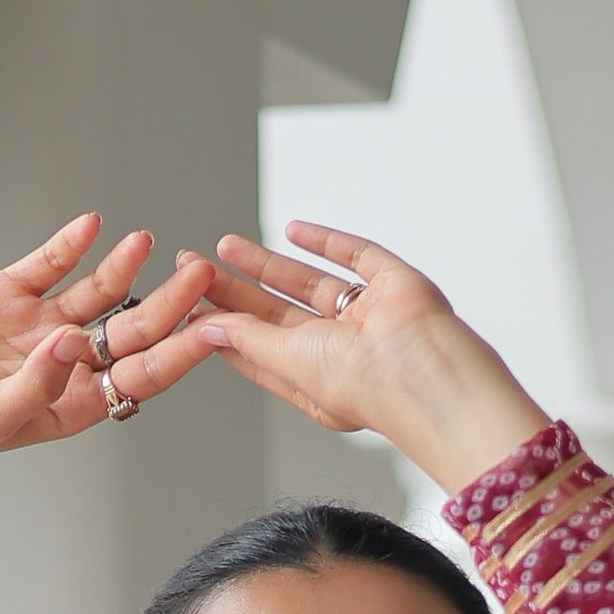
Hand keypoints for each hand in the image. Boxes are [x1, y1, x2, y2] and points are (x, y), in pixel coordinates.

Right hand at [0, 211, 217, 478]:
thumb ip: (36, 384)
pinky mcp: (3, 295)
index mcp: (74, 405)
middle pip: (130, 330)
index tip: (213, 330)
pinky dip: (67, 245)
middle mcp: (65, 364)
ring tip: (149, 241)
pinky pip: (46, 265)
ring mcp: (36, 326)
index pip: (141, 376)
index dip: (179, 353)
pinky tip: (91, 225)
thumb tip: (70, 342)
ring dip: (123, 268)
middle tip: (202, 274)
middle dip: (168, 304)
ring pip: (95, 293)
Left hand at [192, 222, 547, 493]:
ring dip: (265, 265)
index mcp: (316, 381)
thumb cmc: (363, 384)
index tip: (188, 310)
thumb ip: (248, 340)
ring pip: (307, 283)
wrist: (426, 370)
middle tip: (194, 268)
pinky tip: (292, 229)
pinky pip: (355, 256)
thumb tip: (207, 326)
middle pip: (275, 315)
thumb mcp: (290, 362)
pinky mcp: (392, 283)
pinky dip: (326, 241)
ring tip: (224, 246)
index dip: (223, 329)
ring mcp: (367, 316)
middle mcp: (341, 351)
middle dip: (234, 292)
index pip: (258, 351)